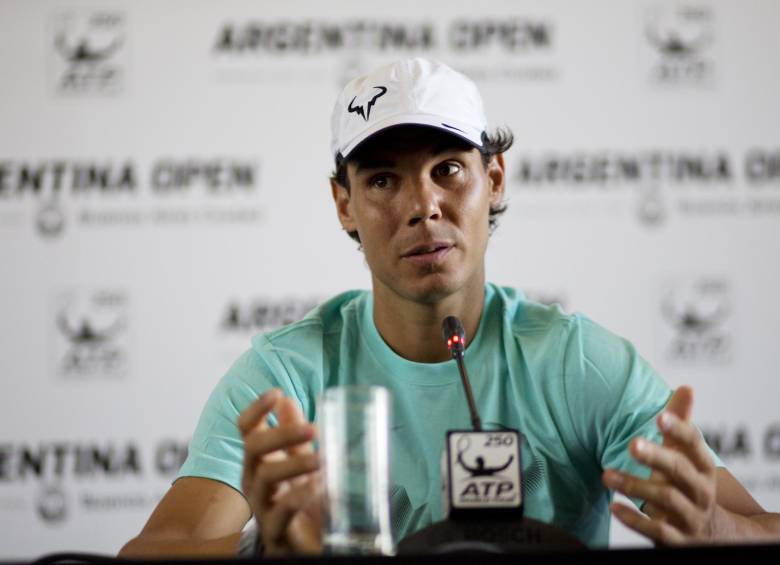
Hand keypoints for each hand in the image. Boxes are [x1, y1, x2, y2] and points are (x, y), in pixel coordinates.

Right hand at [238, 388, 322, 554]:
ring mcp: (261, 508)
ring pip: (265, 478)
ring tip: (322, 459)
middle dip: (281, 434)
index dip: (256, 409)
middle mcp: (254, 482)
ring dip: (295, 464)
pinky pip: (280, 512)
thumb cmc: (303, 502)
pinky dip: (300, 496)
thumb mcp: (301, 462)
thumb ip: (294, 434)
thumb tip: (286, 399)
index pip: (247, 430)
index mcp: (260, 461)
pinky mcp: (275, 534)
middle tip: (314, 428)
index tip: (275, 392)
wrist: (307, 547)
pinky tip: (319, 487)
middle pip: (254, 448)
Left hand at [603, 386, 718, 543]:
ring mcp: (691, 517)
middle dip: (656, 457)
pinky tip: (613, 506)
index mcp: (704, 467)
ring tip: (606, 475)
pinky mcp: (678, 540)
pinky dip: (635, 519)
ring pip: (665, 500)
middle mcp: (701, 491)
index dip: (680, 430)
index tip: (660, 417)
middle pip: (680, 472)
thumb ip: (682, 423)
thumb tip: (686, 387)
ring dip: (635, 486)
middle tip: (631, 444)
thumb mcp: (688, 457)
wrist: (713, 537)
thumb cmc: (690, 484)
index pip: (695, 445)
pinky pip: (657, 531)